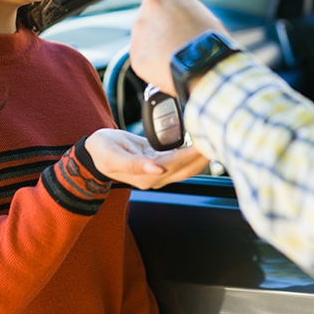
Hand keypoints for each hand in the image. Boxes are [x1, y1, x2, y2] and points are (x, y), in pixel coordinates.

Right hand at [84, 128, 209, 189]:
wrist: (94, 152)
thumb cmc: (102, 151)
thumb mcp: (113, 156)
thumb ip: (135, 165)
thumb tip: (157, 170)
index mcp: (146, 176)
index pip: (176, 164)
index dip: (191, 155)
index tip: (205, 143)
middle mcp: (156, 177)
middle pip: (187, 168)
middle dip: (203, 155)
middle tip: (218, 136)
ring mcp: (159, 172)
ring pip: (187, 166)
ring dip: (201, 154)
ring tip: (214, 136)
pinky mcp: (159, 163)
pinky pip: (181, 159)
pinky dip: (192, 151)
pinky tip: (201, 140)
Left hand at [131, 0, 229, 95]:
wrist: (204, 65)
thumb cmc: (212, 43)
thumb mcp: (209, 19)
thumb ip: (191, 17)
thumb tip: (189, 27)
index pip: (166, 5)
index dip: (172, 21)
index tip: (176, 31)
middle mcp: (152, 4)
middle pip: (151, 18)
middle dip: (159, 32)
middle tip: (173, 46)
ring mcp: (140, 27)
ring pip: (143, 39)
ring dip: (153, 48)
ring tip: (172, 59)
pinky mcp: (135, 50)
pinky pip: (141, 58)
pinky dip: (151, 65)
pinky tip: (166, 68)